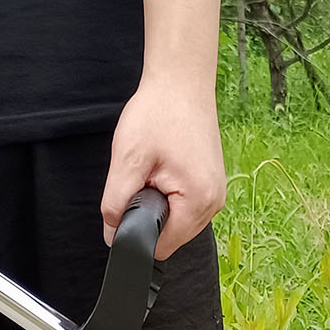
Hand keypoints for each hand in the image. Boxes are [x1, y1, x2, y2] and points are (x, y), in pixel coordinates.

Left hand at [101, 75, 225, 261]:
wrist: (182, 82)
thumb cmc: (159, 113)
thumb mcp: (127, 160)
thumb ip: (116, 204)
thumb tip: (112, 235)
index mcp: (198, 202)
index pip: (160, 247)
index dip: (137, 231)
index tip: (131, 201)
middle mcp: (214, 203)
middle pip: (170, 238)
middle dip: (150, 216)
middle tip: (145, 177)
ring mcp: (216, 195)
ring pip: (177, 224)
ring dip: (160, 206)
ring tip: (156, 170)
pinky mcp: (212, 186)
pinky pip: (185, 208)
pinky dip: (170, 196)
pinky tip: (166, 170)